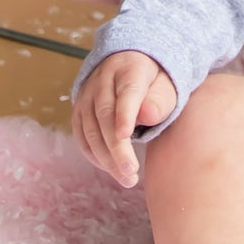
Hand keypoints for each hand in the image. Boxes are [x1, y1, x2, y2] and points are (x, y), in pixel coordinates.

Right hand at [72, 51, 177, 188]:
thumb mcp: (165, 85)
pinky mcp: (78, 110)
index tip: (126, 135)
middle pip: (105, 115)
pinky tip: (111, 168)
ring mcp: (87, 95)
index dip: (125, 113)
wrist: (127, 65)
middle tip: (132, 172)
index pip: (127, 92)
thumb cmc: (152, 82)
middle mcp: (103, 79)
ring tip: (127, 178)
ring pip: (90, 129)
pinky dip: (94, 155)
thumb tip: (147, 116)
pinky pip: (81, 136)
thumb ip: (161, 100)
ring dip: (106, 158)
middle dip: (117, 147)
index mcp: (129, 69)